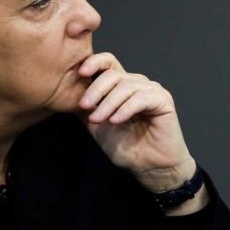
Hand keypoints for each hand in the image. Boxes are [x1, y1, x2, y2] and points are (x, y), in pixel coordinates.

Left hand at [75, 52, 196, 193]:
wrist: (150, 168)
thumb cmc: (127, 147)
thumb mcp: (97, 125)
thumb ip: (86, 107)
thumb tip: (65, 92)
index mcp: (122, 86)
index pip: (108, 62)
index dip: (94, 62)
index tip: (79, 73)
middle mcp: (137, 84)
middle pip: (113, 74)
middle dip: (96, 89)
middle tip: (85, 106)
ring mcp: (152, 90)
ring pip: (126, 86)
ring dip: (108, 103)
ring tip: (98, 120)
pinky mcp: (163, 100)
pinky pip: (141, 98)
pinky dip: (125, 109)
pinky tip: (115, 121)